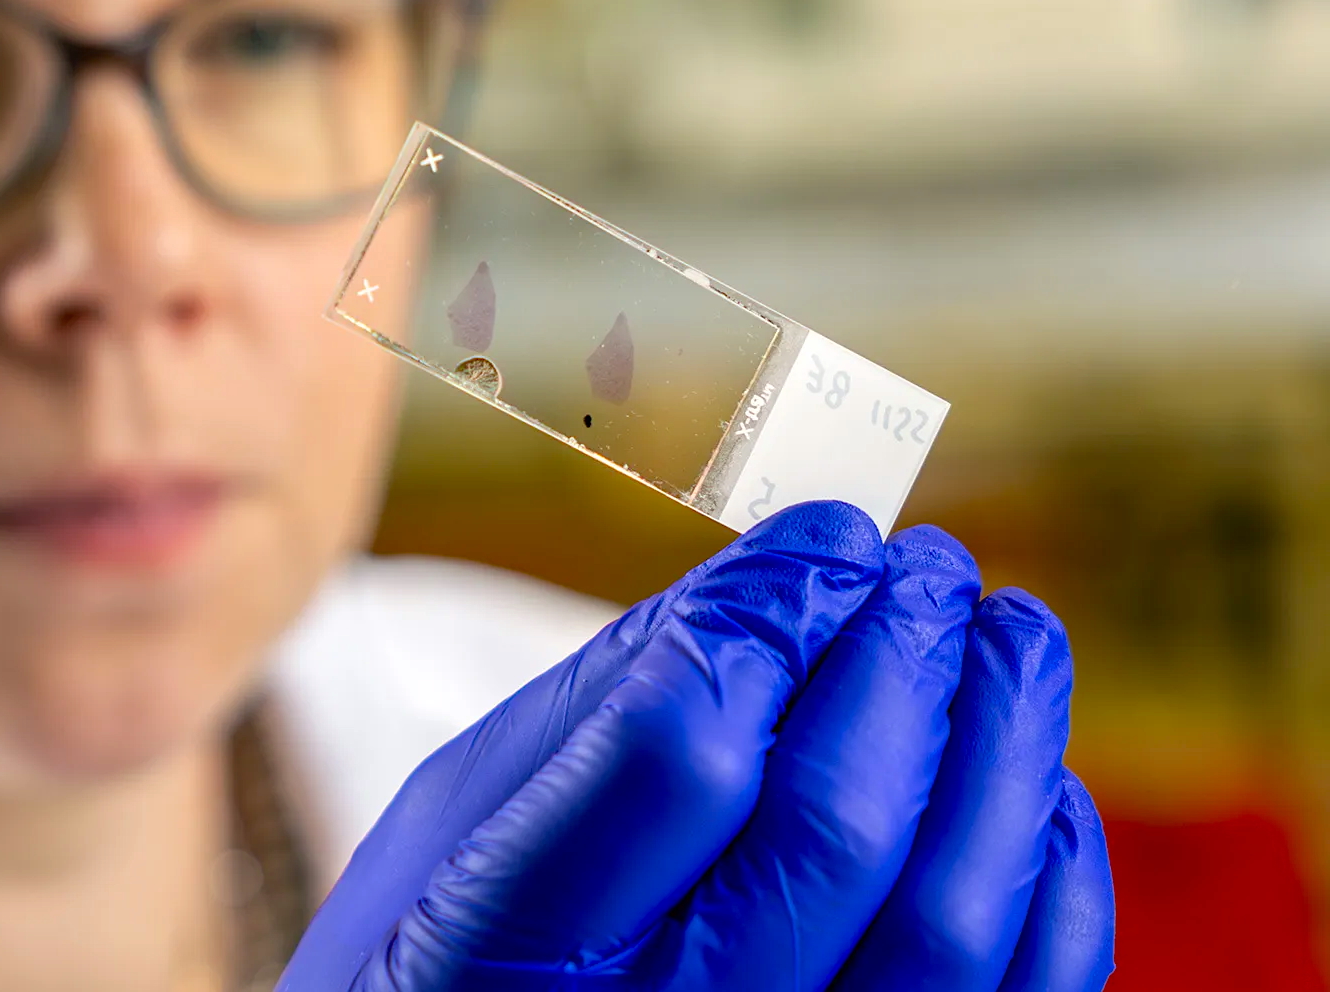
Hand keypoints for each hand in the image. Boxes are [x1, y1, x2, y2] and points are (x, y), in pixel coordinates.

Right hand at [279, 502, 1114, 990]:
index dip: (772, 613)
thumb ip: (598, 703)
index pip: (678, 746)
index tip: (824, 532)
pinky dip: (1046, 877)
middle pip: (833, 824)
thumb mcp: (447, 824)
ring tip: (1006, 633)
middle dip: (898, 655)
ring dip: (1003, 742)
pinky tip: (1026, 783)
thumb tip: (773, 580)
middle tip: (923, 564)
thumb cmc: (436, 956)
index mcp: (506, 952)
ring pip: (949, 918)